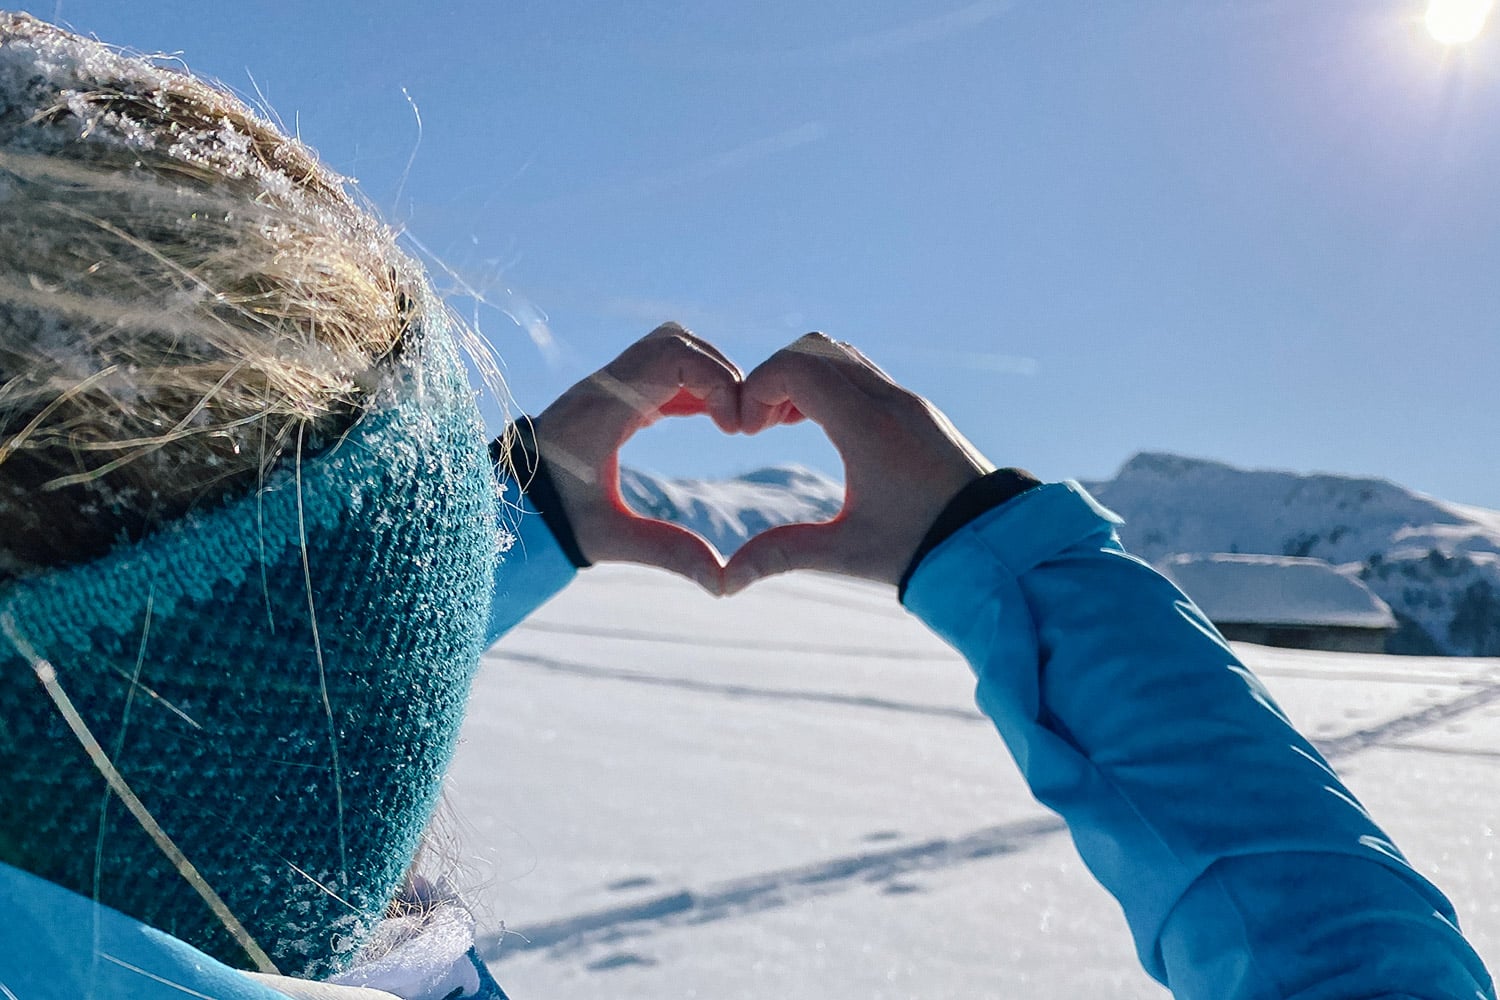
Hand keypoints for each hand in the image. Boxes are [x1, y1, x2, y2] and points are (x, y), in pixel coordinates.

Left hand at [530, 323, 740, 593]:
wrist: (505, 505)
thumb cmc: (552, 520)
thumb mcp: (609, 539)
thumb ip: (668, 554)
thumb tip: (723, 582)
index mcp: (604, 406)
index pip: (672, 356)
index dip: (718, 380)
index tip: (733, 429)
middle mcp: (605, 384)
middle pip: (676, 341)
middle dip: (720, 373)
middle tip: (739, 425)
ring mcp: (608, 384)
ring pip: (670, 347)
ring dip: (708, 374)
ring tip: (729, 421)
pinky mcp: (614, 394)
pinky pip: (662, 368)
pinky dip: (694, 385)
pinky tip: (714, 420)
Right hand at [724, 333, 994, 592]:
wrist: (995, 544)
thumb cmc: (922, 550)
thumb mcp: (847, 554)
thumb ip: (781, 555)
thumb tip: (725, 582)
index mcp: (869, 428)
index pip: (797, 368)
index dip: (757, 388)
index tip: (745, 431)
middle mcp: (891, 401)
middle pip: (813, 350)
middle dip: (773, 378)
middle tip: (756, 426)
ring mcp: (907, 401)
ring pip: (839, 356)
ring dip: (801, 378)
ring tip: (779, 426)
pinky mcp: (917, 409)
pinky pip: (862, 372)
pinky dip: (828, 384)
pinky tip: (815, 427)